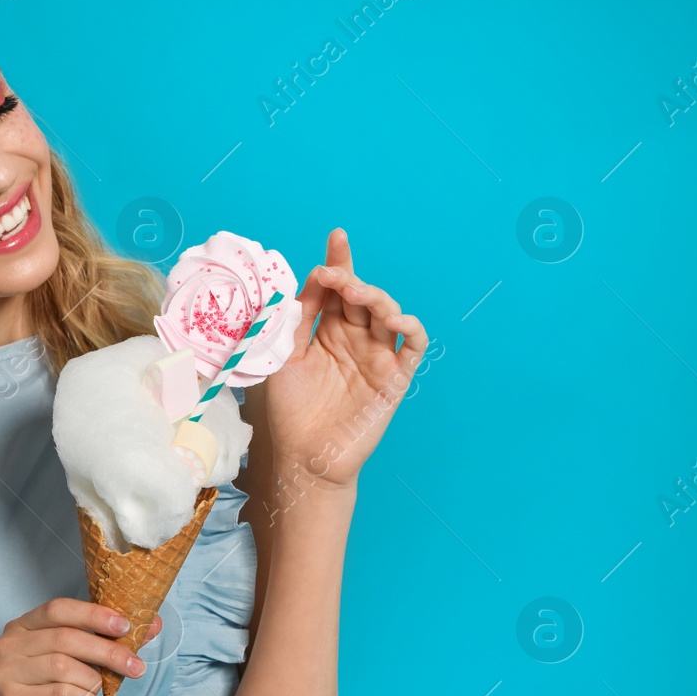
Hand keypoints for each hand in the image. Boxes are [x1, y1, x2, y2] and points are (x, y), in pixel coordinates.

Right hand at [0, 598, 161, 695]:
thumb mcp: (72, 667)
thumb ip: (103, 645)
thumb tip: (150, 626)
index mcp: (21, 628)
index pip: (58, 609)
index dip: (93, 614)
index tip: (125, 625)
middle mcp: (8, 646)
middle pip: (65, 638)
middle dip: (107, 651)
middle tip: (135, 666)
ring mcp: (7, 673)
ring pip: (64, 666)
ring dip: (93, 681)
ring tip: (97, 692)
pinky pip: (61, 694)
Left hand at [264, 228, 427, 487]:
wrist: (304, 457)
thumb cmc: (290, 410)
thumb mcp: (283, 357)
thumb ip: (295, 319)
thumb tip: (310, 278)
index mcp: (326, 330)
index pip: (336, 289)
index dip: (338, 263)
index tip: (336, 238)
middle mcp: (354, 338)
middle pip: (362, 296)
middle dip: (351, 278)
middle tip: (334, 275)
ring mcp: (377, 355)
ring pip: (388, 313)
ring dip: (377, 297)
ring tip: (357, 294)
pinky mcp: (395, 377)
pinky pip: (413, 346)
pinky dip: (411, 328)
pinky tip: (397, 320)